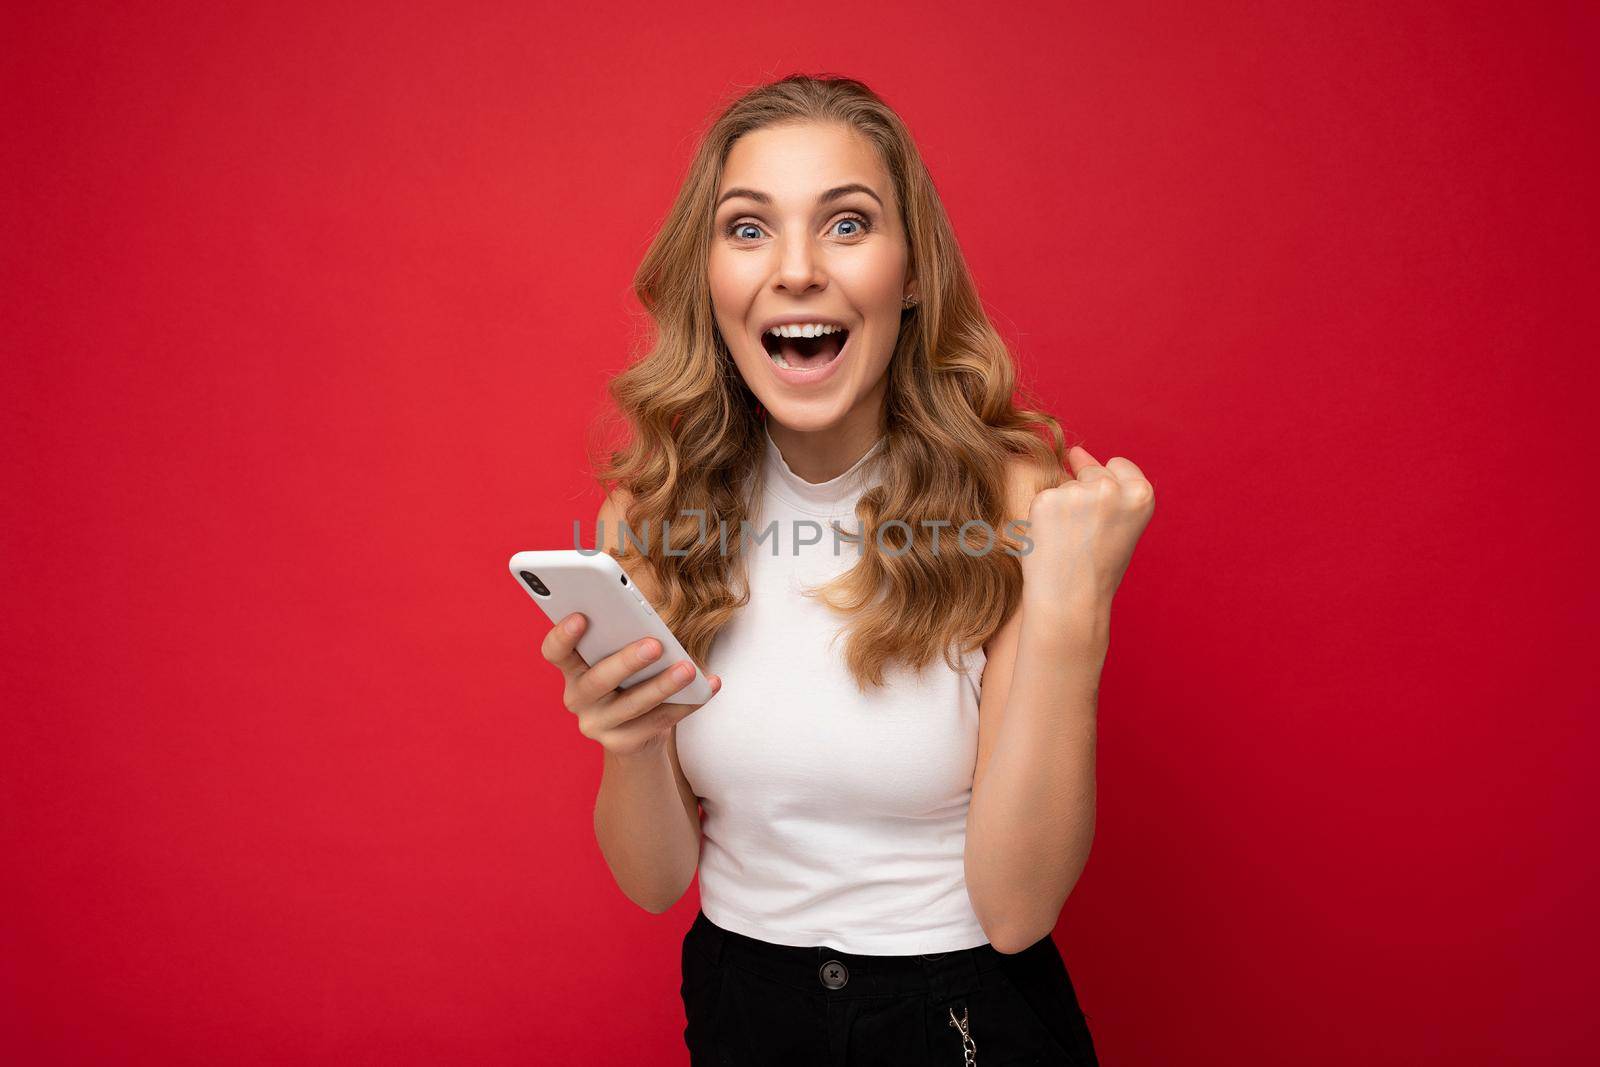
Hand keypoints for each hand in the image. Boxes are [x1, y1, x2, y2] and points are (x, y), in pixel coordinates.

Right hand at [540, 613, 721, 758]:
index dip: (562, 635)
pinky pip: (659, 722)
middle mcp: (577, 699)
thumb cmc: (630, 679)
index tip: (582, 616)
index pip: (554, 652)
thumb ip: (623, 636)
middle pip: (597, 681)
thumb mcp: (620, 656)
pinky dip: (687, 703)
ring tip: (688, 669)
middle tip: (655, 644)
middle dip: (626, 662)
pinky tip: (709, 685)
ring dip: (663, 685)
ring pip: (632, 705)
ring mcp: (598, 726)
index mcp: (572, 669)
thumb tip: (649, 618)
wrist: (636, 736)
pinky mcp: (623, 744)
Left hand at [1020, 446, 1154, 611]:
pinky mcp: (1046, 500)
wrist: (1071, 601)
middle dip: (1083, 498)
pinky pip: (1043, 498)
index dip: (1108, 491)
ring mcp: (1077, 493)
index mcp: (1141, 494)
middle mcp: (1112, 488)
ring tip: (1068, 544)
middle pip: (1090, 473)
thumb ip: (1111, 489)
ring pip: (1064, 486)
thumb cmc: (1098, 569)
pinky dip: (1042, 517)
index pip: (1119, 465)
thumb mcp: (1123, 525)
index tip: (1103, 516)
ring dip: (1061, 509)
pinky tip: (1050, 541)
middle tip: (1084, 539)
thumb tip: (1075, 451)